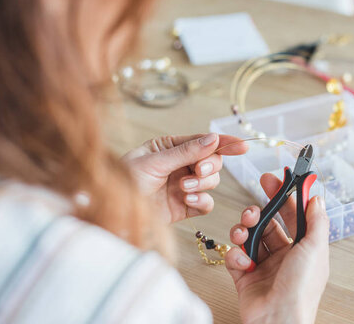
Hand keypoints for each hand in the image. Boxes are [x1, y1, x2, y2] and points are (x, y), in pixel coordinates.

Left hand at [122, 133, 247, 223]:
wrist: (111, 214)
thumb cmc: (122, 181)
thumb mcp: (154, 161)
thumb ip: (186, 151)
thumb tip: (213, 139)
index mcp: (169, 147)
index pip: (203, 141)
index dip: (224, 142)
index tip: (242, 145)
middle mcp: (179, 165)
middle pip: (213, 161)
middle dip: (209, 165)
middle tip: (197, 171)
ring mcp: (183, 186)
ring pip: (212, 181)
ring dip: (203, 183)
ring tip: (183, 188)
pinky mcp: (184, 207)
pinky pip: (206, 202)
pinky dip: (202, 200)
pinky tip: (188, 199)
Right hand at [225, 173, 329, 323]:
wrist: (277, 320)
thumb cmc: (300, 289)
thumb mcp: (315, 249)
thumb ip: (316, 221)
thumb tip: (316, 198)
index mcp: (303, 248)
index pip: (292, 215)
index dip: (284, 196)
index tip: (274, 180)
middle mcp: (283, 256)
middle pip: (268, 223)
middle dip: (259, 211)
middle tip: (253, 205)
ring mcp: (263, 266)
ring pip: (249, 236)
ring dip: (244, 229)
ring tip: (245, 230)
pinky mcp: (244, 276)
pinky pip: (235, 256)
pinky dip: (236, 255)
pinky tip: (244, 262)